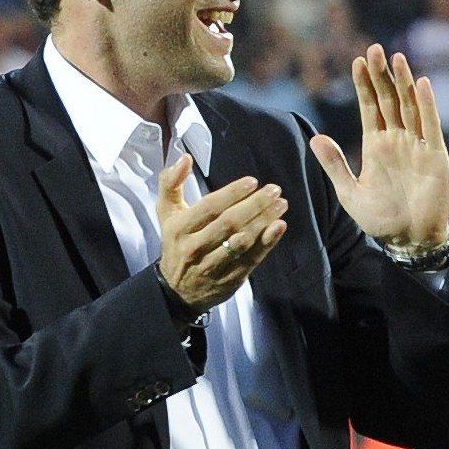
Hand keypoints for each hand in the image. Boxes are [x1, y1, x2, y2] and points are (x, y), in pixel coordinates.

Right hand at [156, 153, 287, 311]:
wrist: (177, 290)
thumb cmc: (176, 242)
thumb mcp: (167, 213)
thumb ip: (171, 183)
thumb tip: (184, 158)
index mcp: (179, 228)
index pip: (210, 207)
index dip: (232, 193)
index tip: (253, 182)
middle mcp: (195, 248)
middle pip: (229, 223)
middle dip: (254, 205)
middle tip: (274, 190)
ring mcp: (213, 265)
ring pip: (242, 241)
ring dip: (264, 221)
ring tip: (281, 205)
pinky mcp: (230, 278)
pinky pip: (252, 258)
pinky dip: (268, 243)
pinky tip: (279, 227)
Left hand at [309, 43, 448, 251]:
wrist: (409, 240)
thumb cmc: (381, 219)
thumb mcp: (350, 193)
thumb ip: (334, 165)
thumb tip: (315, 138)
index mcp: (376, 145)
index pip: (370, 107)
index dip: (364, 85)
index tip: (357, 61)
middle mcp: (397, 140)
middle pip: (389, 100)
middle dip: (381, 75)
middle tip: (374, 49)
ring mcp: (417, 146)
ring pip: (409, 107)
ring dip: (403, 83)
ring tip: (396, 58)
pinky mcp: (435, 156)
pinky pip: (431, 126)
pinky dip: (427, 106)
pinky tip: (422, 85)